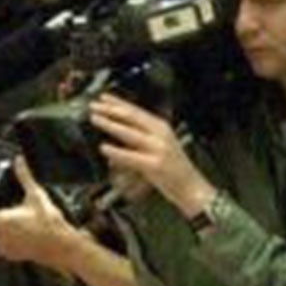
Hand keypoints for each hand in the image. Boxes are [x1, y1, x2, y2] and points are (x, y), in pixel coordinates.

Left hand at [0, 158, 84, 269]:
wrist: (61, 246)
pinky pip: (3, 245)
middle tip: (19, 214)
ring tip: (23, 225)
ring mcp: (2, 247)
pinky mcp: (10, 256)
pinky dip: (10, 241)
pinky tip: (24, 235)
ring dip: (4, 229)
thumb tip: (19, 159)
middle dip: (2, 218)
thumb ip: (25, 176)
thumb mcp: (36, 195)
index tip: (9, 205)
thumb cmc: (48, 221)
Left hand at [90, 95, 213, 215]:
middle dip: (110, 110)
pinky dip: (116, 151)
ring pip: (130, 134)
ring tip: (95, 120)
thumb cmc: (174, 169)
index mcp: (161, 127)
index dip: (118, 103)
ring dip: (110, 125)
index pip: (136, 111)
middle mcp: (160, 135)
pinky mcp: (155, 166)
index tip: (103, 98)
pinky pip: (131, 156)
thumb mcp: (158, 146)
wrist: (191, 187)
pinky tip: (105, 147)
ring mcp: (158, 149)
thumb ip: (139, 138)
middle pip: (132, 117)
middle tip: (93, 106)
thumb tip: (116, 131)